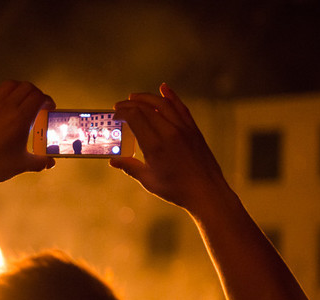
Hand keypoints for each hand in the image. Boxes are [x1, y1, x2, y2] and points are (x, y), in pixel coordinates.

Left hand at [0, 80, 55, 189]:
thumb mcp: (22, 165)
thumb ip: (39, 162)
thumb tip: (50, 163)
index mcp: (19, 118)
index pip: (38, 98)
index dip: (47, 101)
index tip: (49, 108)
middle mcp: (5, 107)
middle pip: (26, 87)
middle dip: (36, 93)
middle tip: (38, 105)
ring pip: (9, 85)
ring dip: (19, 89)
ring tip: (21, 101)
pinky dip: (2, 93)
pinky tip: (2, 105)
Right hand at [110, 83, 226, 211]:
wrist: (206, 192)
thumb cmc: (175, 189)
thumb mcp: (148, 180)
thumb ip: (130, 167)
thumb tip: (113, 161)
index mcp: (155, 146)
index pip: (135, 117)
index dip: (123, 112)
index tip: (115, 114)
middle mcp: (169, 133)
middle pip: (146, 108)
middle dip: (130, 104)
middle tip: (120, 106)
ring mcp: (183, 129)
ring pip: (163, 103)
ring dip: (147, 97)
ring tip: (134, 97)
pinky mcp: (193, 130)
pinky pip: (181, 108)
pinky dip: (171, 96)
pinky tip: (164, 88)